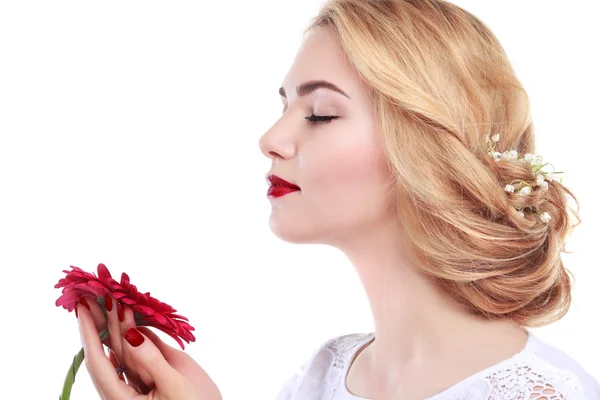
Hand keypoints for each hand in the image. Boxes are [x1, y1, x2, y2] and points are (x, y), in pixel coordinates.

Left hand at [77, 299, 222, 399]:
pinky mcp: (154, 372)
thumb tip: (132, 333)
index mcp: (120, 399)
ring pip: (124, 346)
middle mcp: (125, 387)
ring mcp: (139, 378)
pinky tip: (133, 311)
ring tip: (113, 296)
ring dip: (120, 321)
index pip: (98, 362)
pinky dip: (138, 327)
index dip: (89, 333)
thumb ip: (152, 361)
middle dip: (102, 320)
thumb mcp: (174, 388)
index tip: (83, 308)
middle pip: (108, 350)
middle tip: (97, 292)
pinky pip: (142, 347)